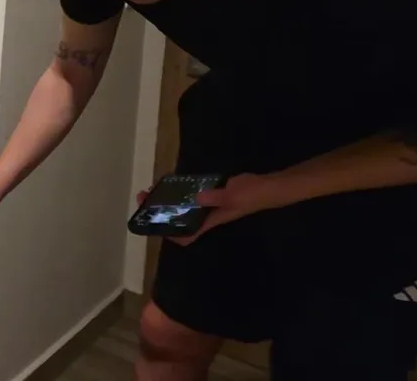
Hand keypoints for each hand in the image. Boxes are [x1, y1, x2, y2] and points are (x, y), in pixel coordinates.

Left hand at [138, 173, 282, 245]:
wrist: (270, 187)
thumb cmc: (252, 195)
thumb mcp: (233, 195)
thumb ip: (215, 197)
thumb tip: (196, 197)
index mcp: (210, 221)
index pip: (188, 235)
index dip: (171, 235)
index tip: (153, 225)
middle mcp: (207, 215)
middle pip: (180, 219)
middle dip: (161, 212)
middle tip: (146, 198)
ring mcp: (210, 205)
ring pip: (184, 206)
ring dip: (168, 201)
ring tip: (152, 190)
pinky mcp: (213, 194)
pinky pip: (192, 194)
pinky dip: (181, 190)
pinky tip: (172, 181)